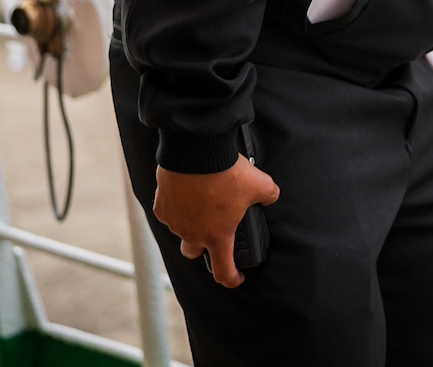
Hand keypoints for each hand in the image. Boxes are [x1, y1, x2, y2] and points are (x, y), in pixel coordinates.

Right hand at [153, 154, 279, 287]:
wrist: (197, 152)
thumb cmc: (227, 171)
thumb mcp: (260, 184)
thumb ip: (269, 196)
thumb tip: (271, 196)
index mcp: (217, 235)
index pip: (224, 271)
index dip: (232, 278)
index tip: (237, 278)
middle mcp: (193, 233)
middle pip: (195, 253)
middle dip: (204, 246)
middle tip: (214, 230)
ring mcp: (175, 222)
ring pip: (182, 229)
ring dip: (191, 221)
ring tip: (203, 199)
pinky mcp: (161, 207)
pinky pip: (170, 212)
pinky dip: (179, 205)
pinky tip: (189, 190)